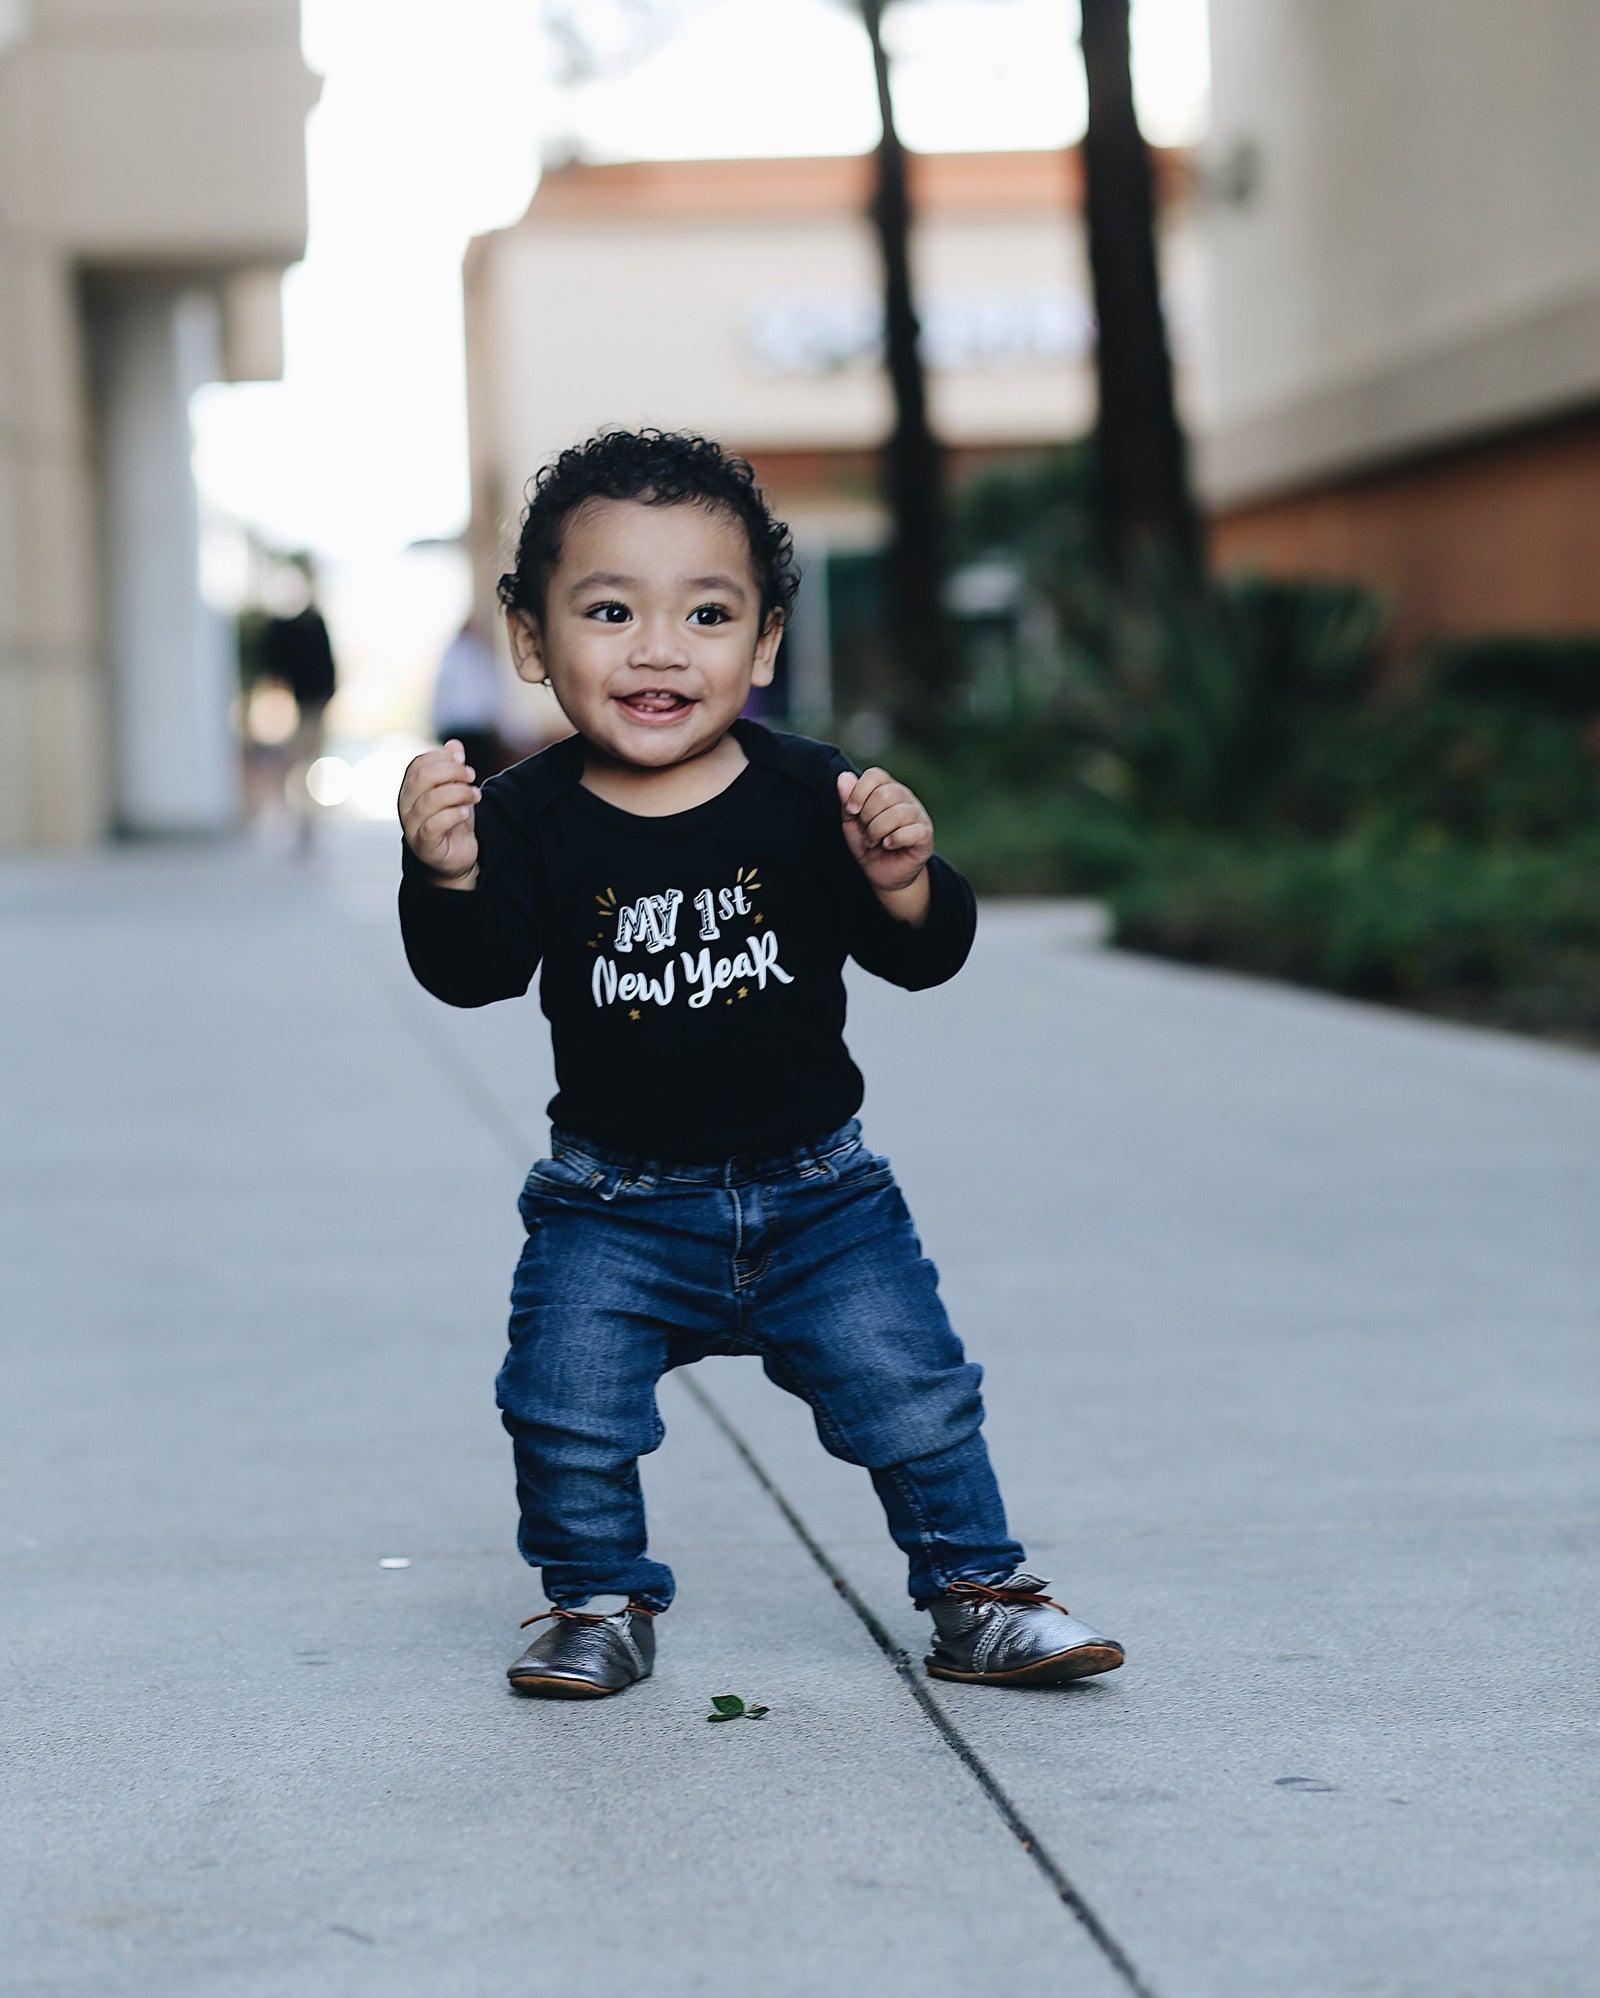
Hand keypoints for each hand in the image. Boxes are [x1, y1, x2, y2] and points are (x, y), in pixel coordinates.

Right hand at [399, 741, 480, 886]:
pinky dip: (454, 814)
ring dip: (459, 792)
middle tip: (472, 776)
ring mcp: (411, 826)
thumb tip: (455, 744)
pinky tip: (466, 812)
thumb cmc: (453, 821)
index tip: (462, 760)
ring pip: (430, 799)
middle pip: (422, 778)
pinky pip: (434, 824)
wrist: (456, 858)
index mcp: (410, 789)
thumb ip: (454, 768)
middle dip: (452, 772)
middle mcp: (405, 805)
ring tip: (476, 795)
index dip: (441, 757)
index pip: (417, 764)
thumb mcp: (457, 790)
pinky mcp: (423, 845)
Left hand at [836, 766, 933, 915]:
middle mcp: (905, 797)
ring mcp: (918, 815)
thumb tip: (843, 777)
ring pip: (897, 813)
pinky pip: (910, 831)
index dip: (859, 791)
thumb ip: (847, 802)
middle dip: (867, 817)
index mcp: (887, 789)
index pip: (875, 775)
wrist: (884, 875)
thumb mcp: (851, 825)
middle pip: (884, 794)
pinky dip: (893, 840)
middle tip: (865, 832)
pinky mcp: (925, 834)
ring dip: (877, 831)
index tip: (851, 811)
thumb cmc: (869, 845)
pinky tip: (889, 845)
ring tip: (873, 842)